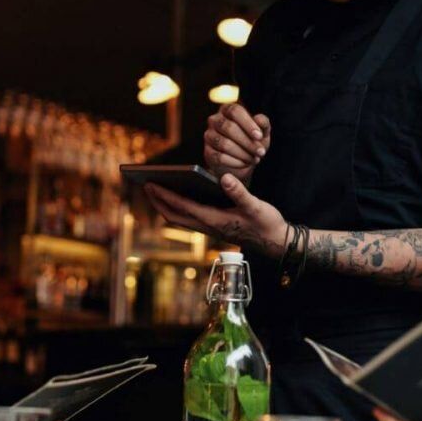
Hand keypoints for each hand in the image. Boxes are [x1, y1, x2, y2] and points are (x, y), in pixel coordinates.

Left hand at [143, 173, 287, 256]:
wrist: (276, 242)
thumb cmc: (267, 223)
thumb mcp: (256, 205)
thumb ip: (240, 192)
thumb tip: (224, 178)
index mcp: (215, 220)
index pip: (183, 207)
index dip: (165, 195)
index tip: (150, 184)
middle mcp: (208, 226)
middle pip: (174, 216)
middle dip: (158, 201)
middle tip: (145, 185)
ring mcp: (210, 229)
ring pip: (180, 219)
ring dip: (166, 206)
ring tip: (156, 190)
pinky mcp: (214, 228)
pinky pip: (189, 219)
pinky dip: (179, 208)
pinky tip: (178, 196)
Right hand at [204, 103, 270, 182]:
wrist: (240, 161)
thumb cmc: (251, 141)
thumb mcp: (261, 132)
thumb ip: (263, 123)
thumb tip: (259, 119)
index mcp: (228, 110)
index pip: (235, 111)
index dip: (248, 123)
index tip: (259, 136)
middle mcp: (215, 120)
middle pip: (228, 127)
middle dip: (247, 142)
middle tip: (260, 152)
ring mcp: (209, 136)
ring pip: (224, 144)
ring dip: (242, 153)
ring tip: (254, 159)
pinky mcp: (207, 152)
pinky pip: (220, 157)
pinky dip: (235, 162)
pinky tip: (244, 163)